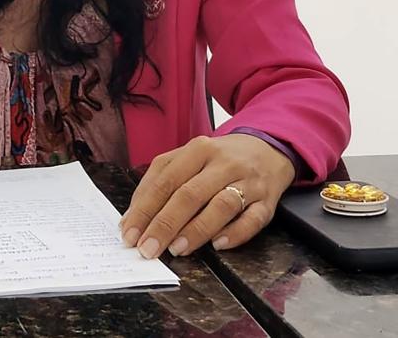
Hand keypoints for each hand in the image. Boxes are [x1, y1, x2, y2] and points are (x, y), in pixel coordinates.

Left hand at [119, 134, 294, 257]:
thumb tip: (135, 217)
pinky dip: (235, 233)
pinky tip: (218, 245)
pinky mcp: (267, 201)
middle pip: (190, 194)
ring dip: (197, 230)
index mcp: (198, 150)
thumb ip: (161, 181)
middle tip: (148, 248)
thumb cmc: (219, 160)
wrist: (268, 148)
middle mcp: (223, 163)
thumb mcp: (189, 158)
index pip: (166, 180)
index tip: (130, 233)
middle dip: (165, 224)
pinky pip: (253, 219)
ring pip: (222, 206)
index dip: (145, 208)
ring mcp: (248, 182)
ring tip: (176, 249)